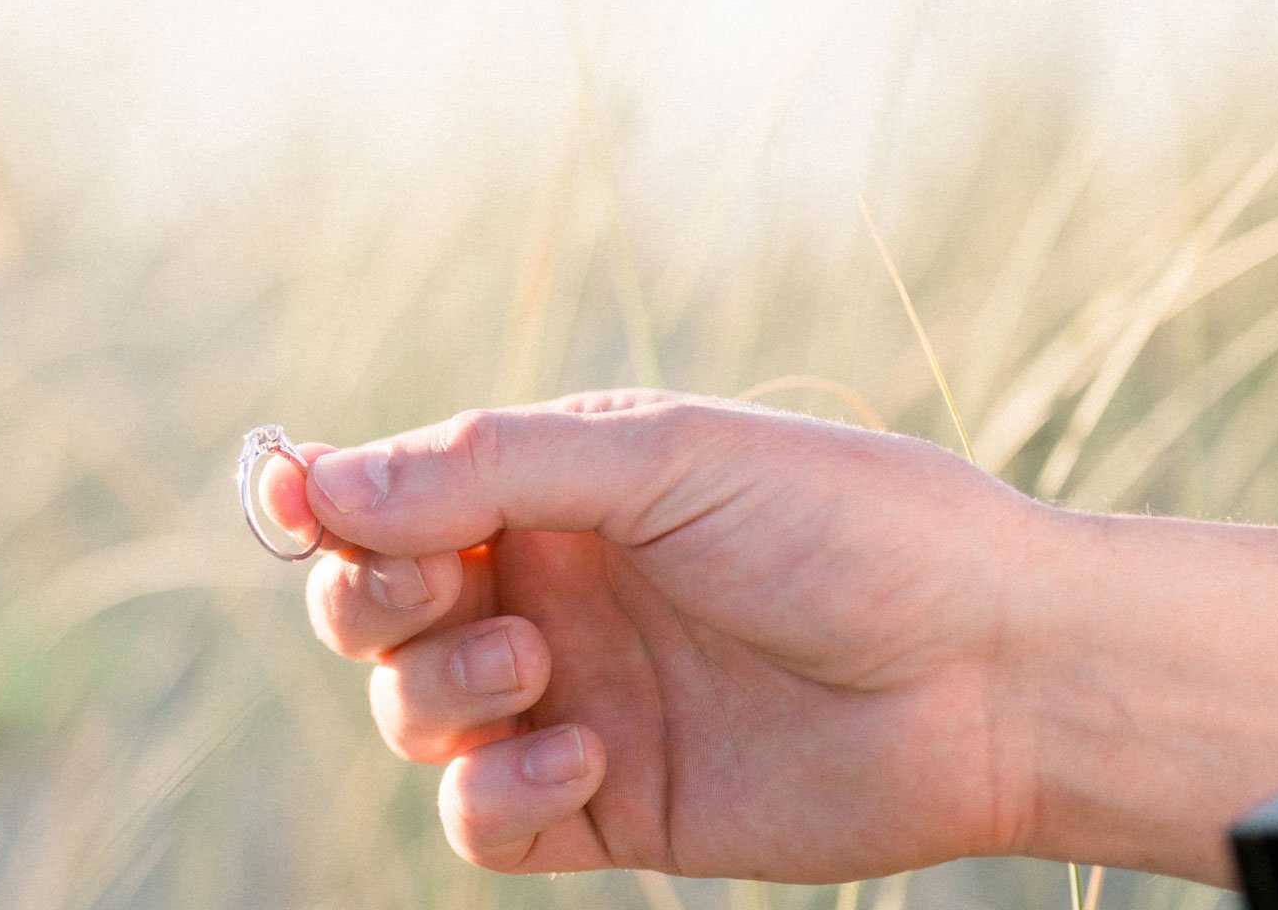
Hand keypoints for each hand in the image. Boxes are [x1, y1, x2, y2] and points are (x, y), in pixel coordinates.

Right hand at [263, 391, 1044, 881]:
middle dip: (374, 602)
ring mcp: (577, 699)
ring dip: (441, 693)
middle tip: (439, 591)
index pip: (393, 498)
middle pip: (375, 608)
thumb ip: (487, 466)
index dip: (328, 505)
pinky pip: (484, 820)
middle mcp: (553, 591)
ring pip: (412, 714)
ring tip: (537, 672)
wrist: (988, 667)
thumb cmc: (841, 525)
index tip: (289, 504)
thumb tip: (314, 480)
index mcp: (559, 489)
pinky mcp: (612, 805)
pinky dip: (498, 795)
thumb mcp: (661, 458)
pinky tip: (580, 760)